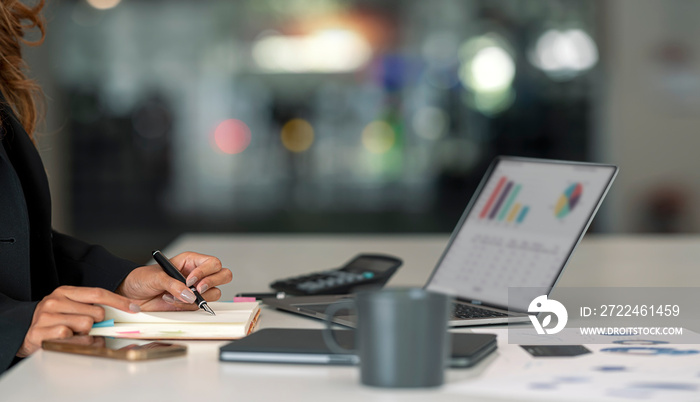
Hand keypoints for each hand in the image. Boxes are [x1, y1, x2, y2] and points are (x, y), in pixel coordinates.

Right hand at [18, 286, 139, 356]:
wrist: (24, 333)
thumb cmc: (54, 321)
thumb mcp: (72, 307)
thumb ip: (92, 306)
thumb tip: (122, 311)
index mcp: (65, 291)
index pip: (98, 293)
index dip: (119, 301)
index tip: (133, 308)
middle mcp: (54, 301)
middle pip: (95, 312)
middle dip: (98, 322)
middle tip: (88, 326)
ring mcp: (46, 316)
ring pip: (85, 325)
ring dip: (86, 334)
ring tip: (76, 334)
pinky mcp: (40, 332)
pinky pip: (70, 337)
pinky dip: (73, 341)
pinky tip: (66, 340)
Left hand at [116, 251, 231, 310]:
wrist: (131, 294)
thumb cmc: (142, 278)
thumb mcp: (157, 276)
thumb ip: (174, 284)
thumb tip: (190, 295)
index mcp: (191, 261)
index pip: (212, 263)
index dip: (205, 272)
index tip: (190, 280)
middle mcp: (197, 274)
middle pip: (223, 275)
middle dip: (212, 282)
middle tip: (198, 289)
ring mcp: (196, 289)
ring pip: (215, 293)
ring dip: (196, 298)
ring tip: (176, 296)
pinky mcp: (191, 303)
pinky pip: (200, 306)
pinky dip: (187, 306)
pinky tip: (172, 302)